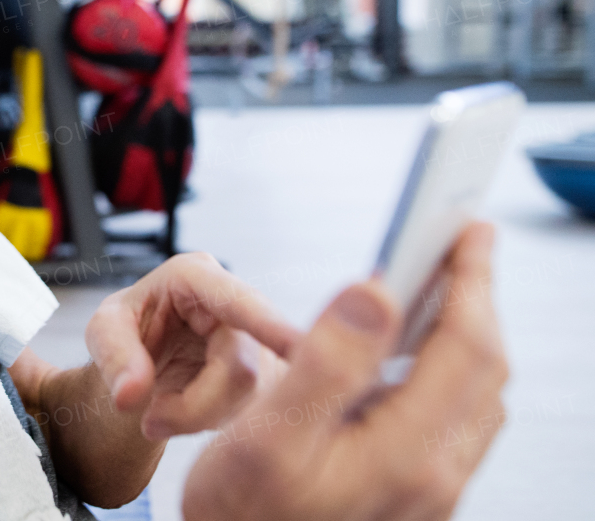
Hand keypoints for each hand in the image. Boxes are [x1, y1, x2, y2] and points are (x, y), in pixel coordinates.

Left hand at [85, 252, 300, 440]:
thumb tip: (130, 395)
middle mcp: (235, 303)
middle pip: (241, 367)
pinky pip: (255, 411)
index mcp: (194, 277)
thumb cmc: (127, 330)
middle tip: (151, 421)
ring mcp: (259, 341)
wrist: (143, 358)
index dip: (267, 324)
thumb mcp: (103, 333)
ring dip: (200, 418)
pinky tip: (189, 412)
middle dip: (195, 406)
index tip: (299, 345)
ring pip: (250, 397)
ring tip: (162, 412)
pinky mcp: (270, 375)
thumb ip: (113, 357)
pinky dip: (214, 422)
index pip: (237, 300)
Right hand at [183, 223, 508, 520]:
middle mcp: (433, 475)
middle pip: (482, 368)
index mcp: (405, 452)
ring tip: (441, 291)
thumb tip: (373, 294)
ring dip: (467, 336)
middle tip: (460, 246)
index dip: (470, 280)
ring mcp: (430, 491)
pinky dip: (449, 374)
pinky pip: (456, 423)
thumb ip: (325, 362)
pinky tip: (414, 360)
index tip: (465, 231)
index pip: (465, 346)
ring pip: (476, 397)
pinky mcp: (417, 497)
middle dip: (476, 297)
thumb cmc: (242, 514)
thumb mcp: (266, 434)